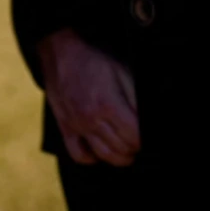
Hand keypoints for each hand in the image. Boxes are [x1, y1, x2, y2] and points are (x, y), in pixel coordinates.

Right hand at [40, 29, 139, 166]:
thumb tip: (148, 122)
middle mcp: (91, 119)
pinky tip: (100, 149)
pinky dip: (92, 158)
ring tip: (126, 147)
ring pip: (104, 155)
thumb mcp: (122, 73)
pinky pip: (79, 155)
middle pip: (122, 149)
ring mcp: (77, 125)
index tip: (148, 134)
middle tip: (138, 139)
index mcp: (108, 104)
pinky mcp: (65, 127)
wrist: (61, 52)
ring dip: (120, 156)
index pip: (134, 137)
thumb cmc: (94, 60)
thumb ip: (136, 100)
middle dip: (135, 147)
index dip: (145, 139)